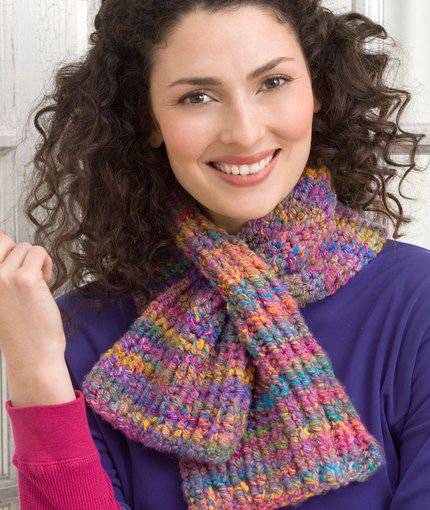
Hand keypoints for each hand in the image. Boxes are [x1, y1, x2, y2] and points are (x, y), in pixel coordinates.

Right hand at [0, 229, 66, 372]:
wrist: (32, 356)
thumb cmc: (20, 330)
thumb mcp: (1, 298)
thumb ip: (1, 274)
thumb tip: (3, 238)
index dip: (5, 248)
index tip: (18, 267)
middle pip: (5, 241)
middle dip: (20, 254)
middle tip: (26, 275)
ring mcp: (3, 277)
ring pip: (26, 247)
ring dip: (36, 263)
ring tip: (36, 285)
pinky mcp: (25, 279)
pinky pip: (39, 253)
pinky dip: (46, 265)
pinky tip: (44, 285)